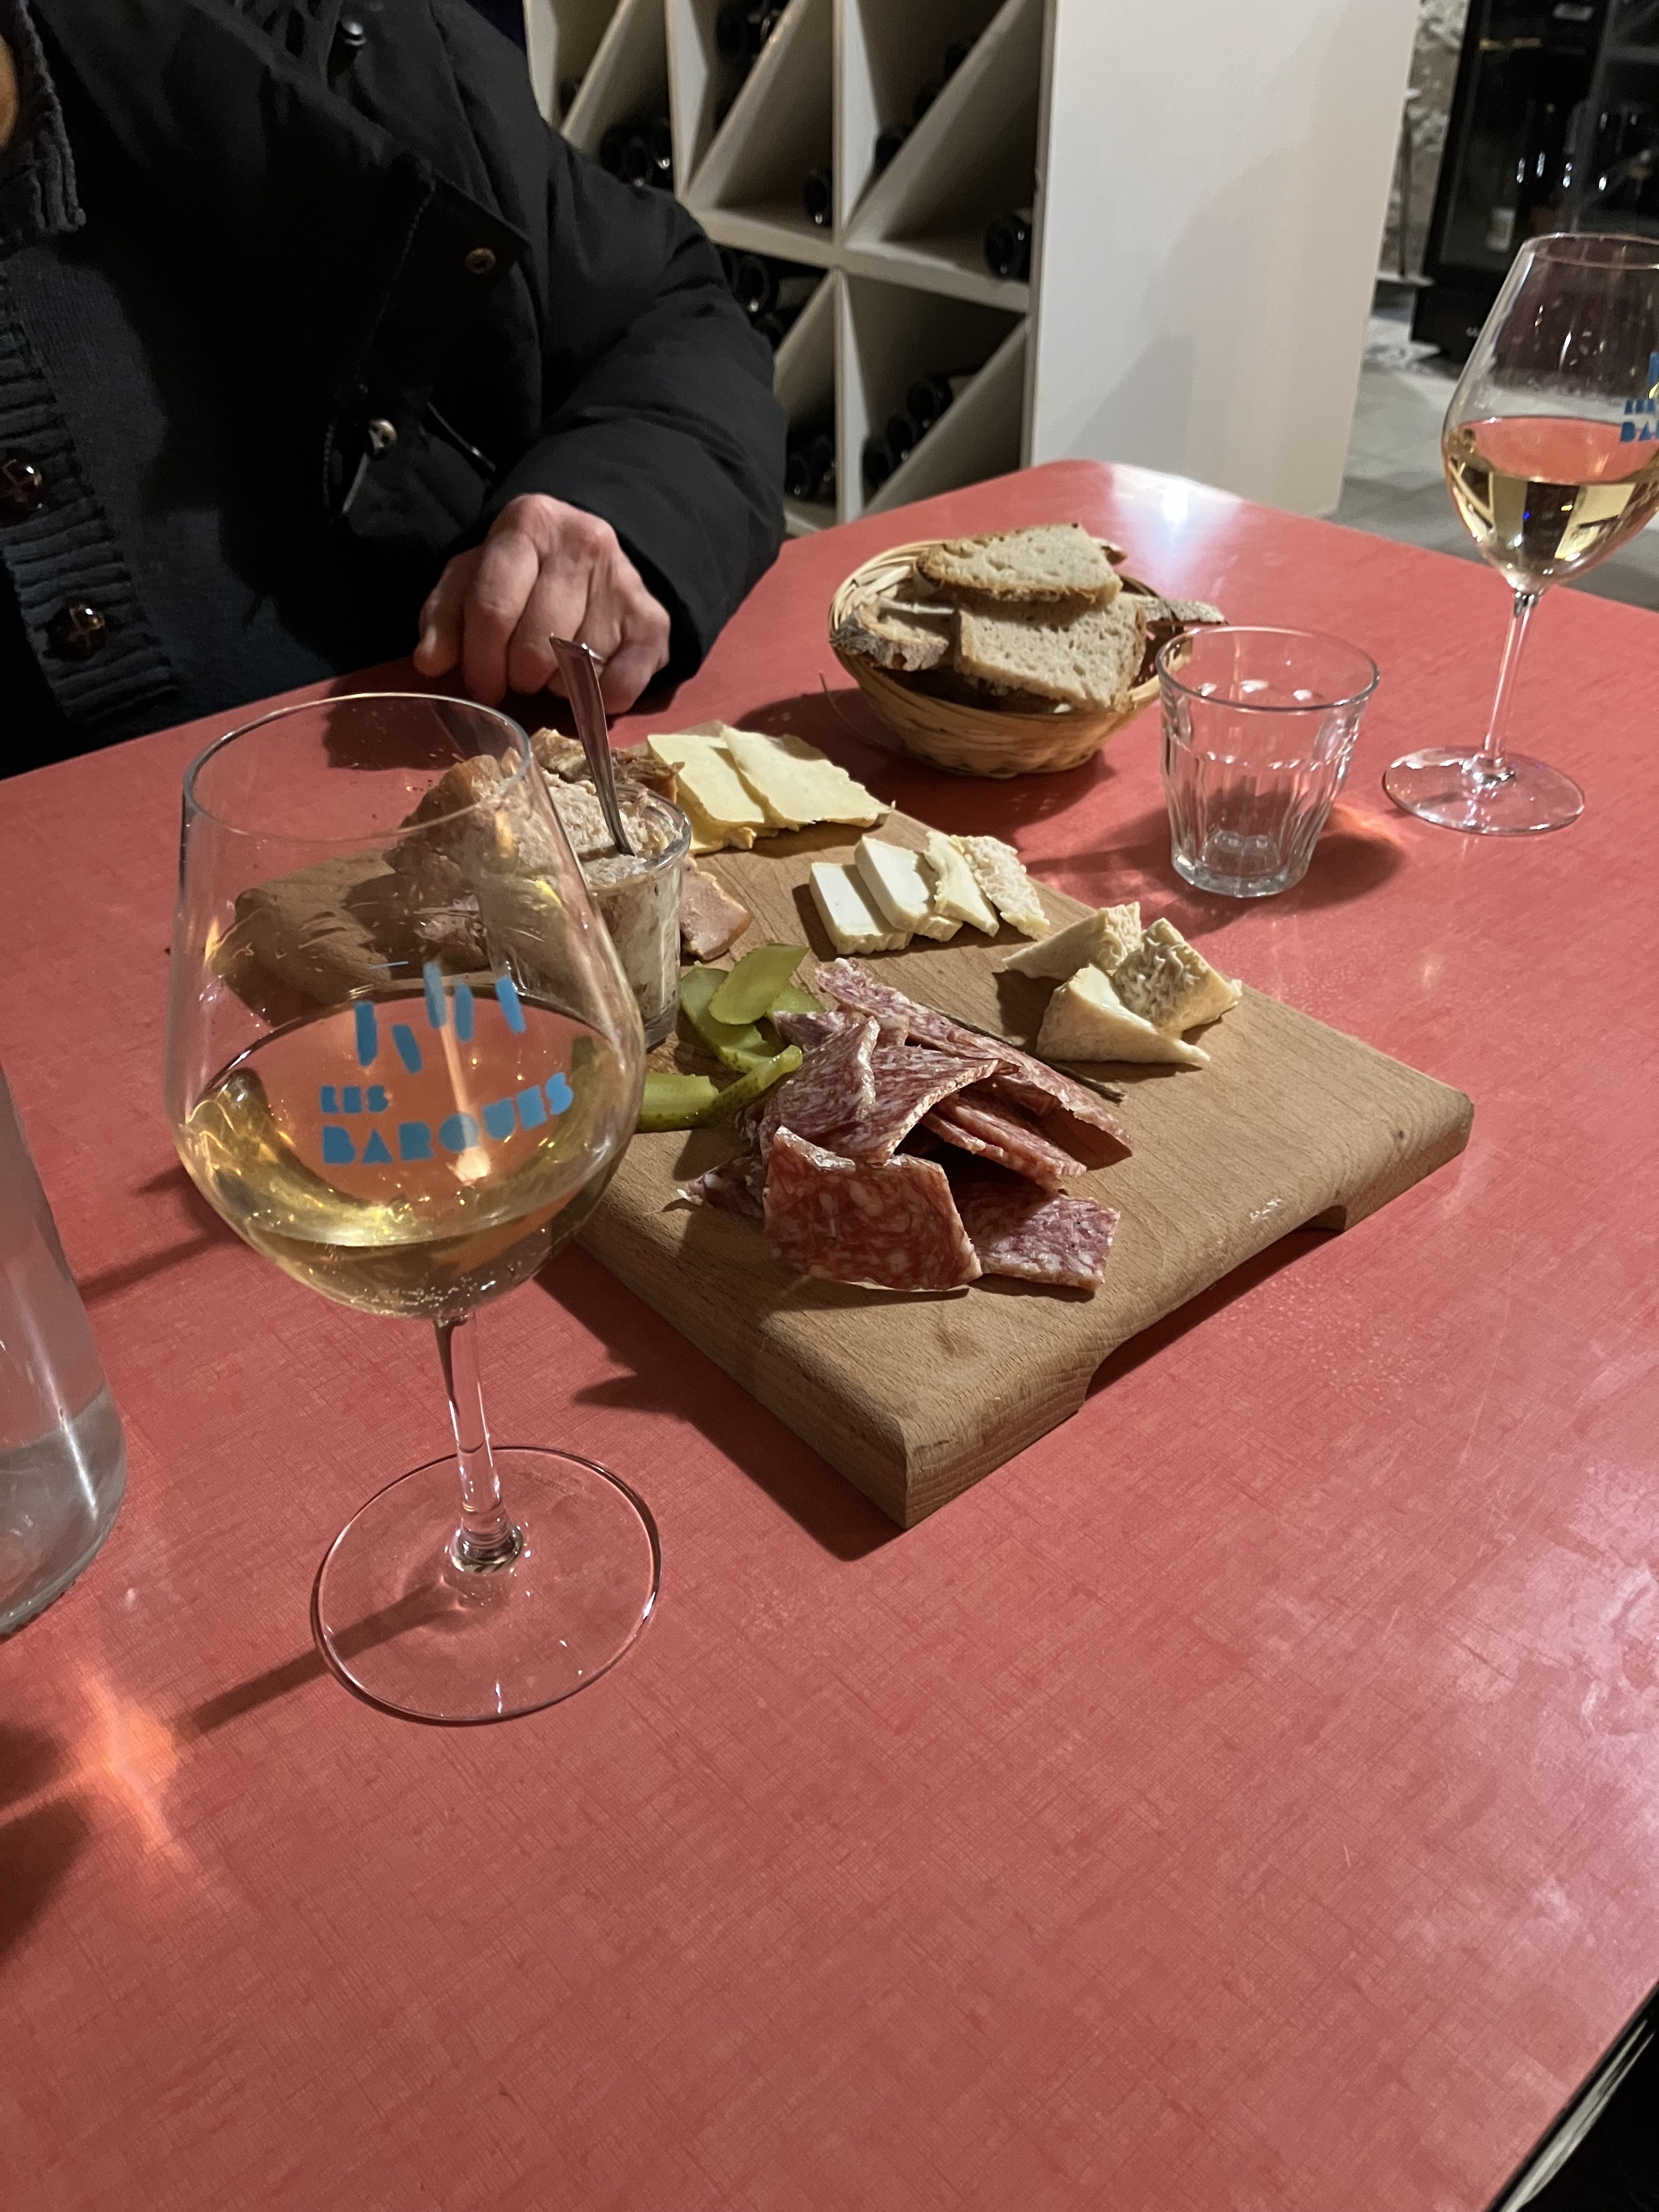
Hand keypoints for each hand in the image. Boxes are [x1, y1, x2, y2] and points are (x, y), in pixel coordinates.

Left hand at [414, 494, 671, 712]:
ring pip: (578, 665)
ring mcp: (624, 579)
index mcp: (527, 525)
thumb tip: (430, 661)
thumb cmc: (522, 575)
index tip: (482, 687)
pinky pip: (622, 685)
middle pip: (536, 644)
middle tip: (519, 677)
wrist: (591, 555)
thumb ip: (444, 616)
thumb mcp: (473, 580)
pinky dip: (600, 699)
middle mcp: (581, 543)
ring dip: (558, 684)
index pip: (494, 608)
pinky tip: (588, 681)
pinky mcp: (654, 620)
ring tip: (553, 668)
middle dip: (519, 676)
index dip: (481, 662)